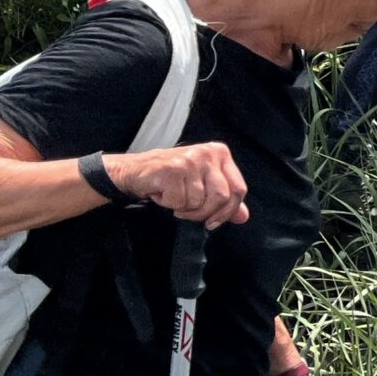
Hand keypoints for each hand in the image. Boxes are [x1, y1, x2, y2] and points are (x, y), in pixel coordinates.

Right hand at [108, 143, 247, 227]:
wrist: (134, 170)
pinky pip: (179, 202)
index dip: (227, 212)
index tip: (213, 222)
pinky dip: (168, 203)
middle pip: (222, 197)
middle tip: (188, 212)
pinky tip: (162, 192)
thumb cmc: (170, 178)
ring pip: (199, 202)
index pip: (238, 189)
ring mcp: (190, 160)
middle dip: (204, 213)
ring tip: (172, 196)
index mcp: (220, 153)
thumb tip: (243, 217)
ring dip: (183, 208)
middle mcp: (208, 153)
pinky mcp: (172, 169)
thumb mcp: (202, 185)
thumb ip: (224, 200)